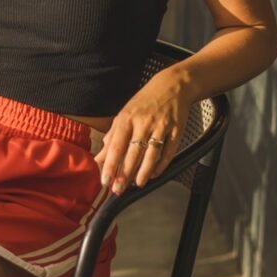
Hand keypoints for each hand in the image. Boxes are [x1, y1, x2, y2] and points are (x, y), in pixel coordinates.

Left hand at [93, 68, 191, 193]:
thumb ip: (112, 136)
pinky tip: (154, 174)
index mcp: (127, 118)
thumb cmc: (145, 101)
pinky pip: (168, 152)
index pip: (116, 146)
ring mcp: (161, 127)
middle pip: (133, 153)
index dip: (110, 165)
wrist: (172, 86)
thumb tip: (100, 157)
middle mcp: (143, 123)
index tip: (105, 180)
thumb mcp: (125, 114)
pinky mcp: (176, 131)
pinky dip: (161, 166)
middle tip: (118, 189)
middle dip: (125, 174)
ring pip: (151, 155)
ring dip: (143, 172)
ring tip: (136, 184)